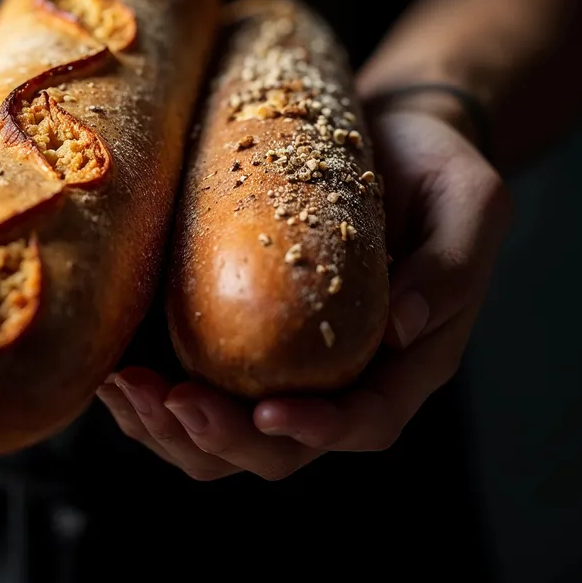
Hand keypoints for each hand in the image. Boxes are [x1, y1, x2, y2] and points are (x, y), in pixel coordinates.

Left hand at [98, 107, 511, 479]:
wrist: (391, 133)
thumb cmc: (437, 167)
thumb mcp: (469, 201)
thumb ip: (451, 265)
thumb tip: (401, 328)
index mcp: (404, 363)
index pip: (364, 423)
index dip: (316, 431)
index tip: (268, 414)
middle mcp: (339, 379)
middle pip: (279, 450)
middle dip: (219, 439)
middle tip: (169, 401)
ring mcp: (283, 366)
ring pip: (223, 439)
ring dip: (170, 430)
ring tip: (124, 391)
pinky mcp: (235, 339)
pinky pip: (191, 390)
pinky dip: (151, 396)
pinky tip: (112, 371)